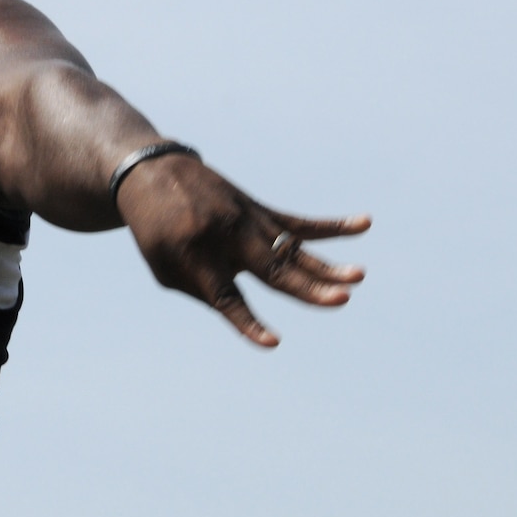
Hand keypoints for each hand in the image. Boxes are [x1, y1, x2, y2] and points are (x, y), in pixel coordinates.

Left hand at [116, 153, 369, 346]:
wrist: (152, 173)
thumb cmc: (155, 231)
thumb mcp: (164, 265)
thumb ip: (203, 290)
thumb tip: (245, 313)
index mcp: (195, 254)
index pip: (227, 298)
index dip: (248, 323)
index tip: (274, 343)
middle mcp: (226, 236)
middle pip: (273, 270)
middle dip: (307, 289)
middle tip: (341, 301)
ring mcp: (246, 220)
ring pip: (293, 249)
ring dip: (327, 265)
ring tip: (359, 276)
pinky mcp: (258, 210)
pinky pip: (299, 222)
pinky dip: (332, 226)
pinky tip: (364, 224)